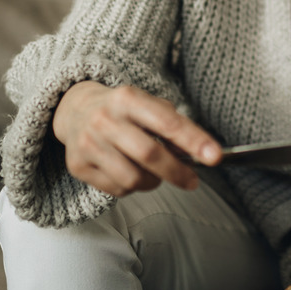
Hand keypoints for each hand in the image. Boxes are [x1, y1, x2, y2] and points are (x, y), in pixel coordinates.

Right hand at [52, 81, 222, 196]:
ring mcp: (88, 144)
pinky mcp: (78, 166)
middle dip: (177, 172)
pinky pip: (117, 189)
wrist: (75, 109)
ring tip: (154, 173)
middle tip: (193, 180)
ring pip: (133, 179)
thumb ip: (174, 125)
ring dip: (153, 182)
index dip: (194, 141)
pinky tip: (130, 172)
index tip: (215, 156)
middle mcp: (105, 120)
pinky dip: (132, 187)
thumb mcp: (149, 105)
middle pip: (150, 155)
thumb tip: (201, 152)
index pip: (167, 122)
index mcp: (128, 99)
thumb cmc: (124, 110)